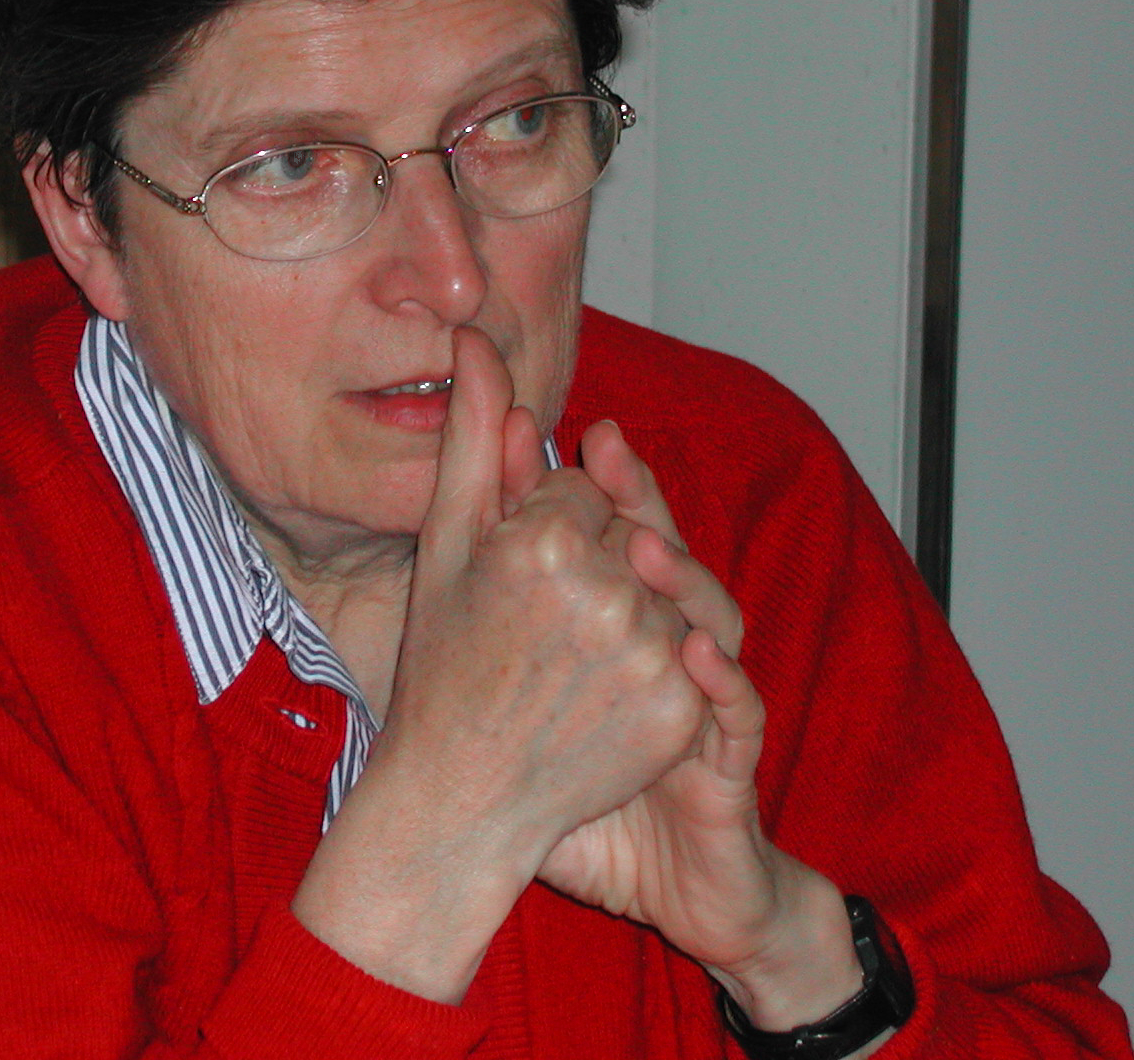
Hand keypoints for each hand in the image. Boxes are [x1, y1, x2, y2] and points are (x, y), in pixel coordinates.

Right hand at [294, 328, 705, 1001]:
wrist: (459, 797)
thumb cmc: (442, 664)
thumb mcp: (447, 544)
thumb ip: (470, 435)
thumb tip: (478, 336)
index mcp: (541, 541)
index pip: (582, 493)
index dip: (546, 534)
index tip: (512, 586)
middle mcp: (604, 592)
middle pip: (627, 538)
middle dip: (591, 570)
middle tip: (536, 632)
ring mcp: (648, 656)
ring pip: (661, 594)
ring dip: (627, 618)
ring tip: (566, 667)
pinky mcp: (680, 712)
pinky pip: (691, 656)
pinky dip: (657, 672)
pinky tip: (601, 698)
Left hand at [537, 422, 865, 1030]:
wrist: (629, 866)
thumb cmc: (557, 755)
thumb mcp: (511, 667)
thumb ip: (493, 572)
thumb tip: (457, 474)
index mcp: (614, 608)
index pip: (603, 526)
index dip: (577, 484)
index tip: (536, 433)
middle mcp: (663, 636)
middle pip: (659, 551)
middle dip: (635, 502)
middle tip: (602, 448)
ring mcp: (700, 691)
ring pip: (707, 616)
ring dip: (680, 578)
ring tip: (640, 544)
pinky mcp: (725, 754)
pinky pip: (738, 713)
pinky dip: (722, 681)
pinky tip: (694, 653)